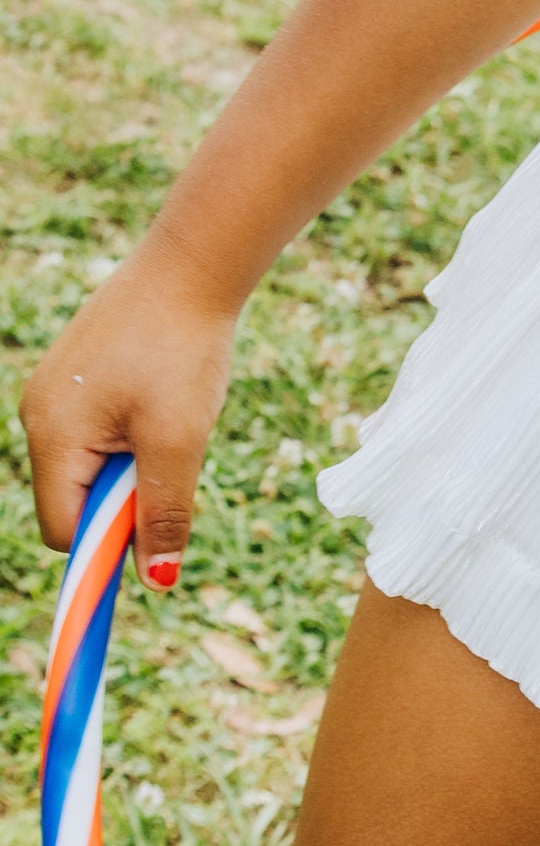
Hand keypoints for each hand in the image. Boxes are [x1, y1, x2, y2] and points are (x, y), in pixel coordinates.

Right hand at [17, 240, 238, 586]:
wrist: (194, 264)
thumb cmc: (183, 351)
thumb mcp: (179, 441)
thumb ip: (162, 512)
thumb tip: (156, 581)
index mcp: (51, 436)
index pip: (63, 529)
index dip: (107, 547)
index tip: (156, 542)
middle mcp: (38, 414)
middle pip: (77, 498)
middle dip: (127, 494)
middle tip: (174, 455)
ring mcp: (55, 389)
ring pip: (95, 463)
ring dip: (137, 460)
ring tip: (173, 413)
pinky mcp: (78, 370)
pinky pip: (102, 428)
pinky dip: (137, 428)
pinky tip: (168, 390)